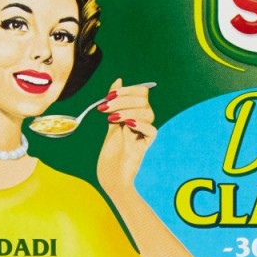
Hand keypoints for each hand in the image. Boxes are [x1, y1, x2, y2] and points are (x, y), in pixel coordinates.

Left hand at [96, 78, 156, 196]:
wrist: (111, 176)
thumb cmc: (112, 152)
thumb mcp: (111, 121)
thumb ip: (115, 102)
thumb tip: (118, 80)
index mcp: (136, 113)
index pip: (141, 91)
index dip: (126, 90)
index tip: (109, 97)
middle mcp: (143, 121)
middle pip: (143, 99)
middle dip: (122, 100)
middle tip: (105, 109)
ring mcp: (145, 133)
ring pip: (147, 111)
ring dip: (126, 111)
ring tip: (111, 120)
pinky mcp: (146, 146)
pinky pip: (151, 130)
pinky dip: (139, 124)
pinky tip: (126, 126)